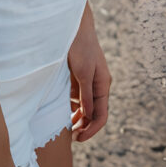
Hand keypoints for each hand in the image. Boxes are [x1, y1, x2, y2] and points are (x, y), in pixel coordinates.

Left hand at [68, 3, 111, 141]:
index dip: (92, 129)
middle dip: (84, 126)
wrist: (74, 28)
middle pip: (93, 113)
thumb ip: (86, 95)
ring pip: (85, 106)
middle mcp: (97, 86)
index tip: (79, 138)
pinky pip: (76, 97)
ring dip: (77, 118)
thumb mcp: (83, 73)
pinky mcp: (78, 77)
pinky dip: (71, 106)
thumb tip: (89, 116)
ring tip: (66, 127)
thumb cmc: (81, 48)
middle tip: (70, 136)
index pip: (101, 115)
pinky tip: (62, 111)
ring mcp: (87, 81)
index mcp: (103, 85)